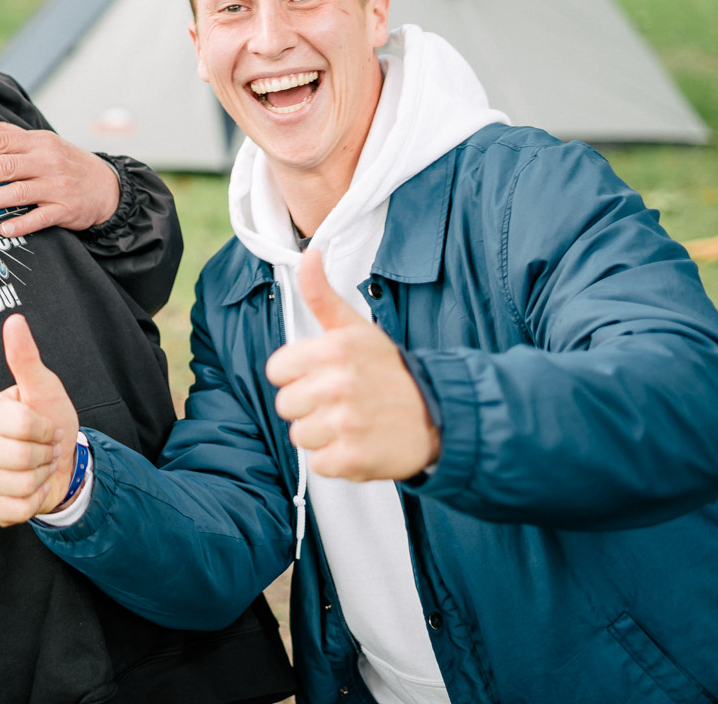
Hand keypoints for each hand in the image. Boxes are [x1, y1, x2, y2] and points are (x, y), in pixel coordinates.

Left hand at [0, 113, 118, 237]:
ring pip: (19, 192)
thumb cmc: (65, 162)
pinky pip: (41, 218)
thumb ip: (6, 132)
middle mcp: (46, 161)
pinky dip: (22, 224)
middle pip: (6, 166)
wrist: (107, 186)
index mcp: (37, 142)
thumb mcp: (40, 142)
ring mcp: (57, 186)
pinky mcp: (66, 210)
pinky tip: (3, 229)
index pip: (0, 140)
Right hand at [0, 314, 80, 526]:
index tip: (47, 427)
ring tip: (40, 467)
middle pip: (22, 458)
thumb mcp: (44, 389)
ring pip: (20, 485)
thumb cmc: (50, 421)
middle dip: (46, 455)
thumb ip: (26, 358)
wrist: (60, 464)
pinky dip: (35, 501)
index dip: (45, 429)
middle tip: (46, 449)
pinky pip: (15, 510)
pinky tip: (33, 489)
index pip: (21, 424)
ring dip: (42, 478)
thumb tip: (14, 320)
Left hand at [267, 249, 439, 480]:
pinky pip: (319, 464)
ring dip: (323, 435)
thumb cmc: (389, 370)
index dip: (297, 375)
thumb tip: (308, 254)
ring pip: (299, 437)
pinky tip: (360, 443)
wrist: (440, 412)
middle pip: (286, 405)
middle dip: (309, 406)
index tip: (323, 376)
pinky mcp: (354, 458)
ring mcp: (345, 423)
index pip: (276, 370)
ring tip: (352, 422)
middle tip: (342, 401)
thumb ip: (321, 295)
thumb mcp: (355, 328)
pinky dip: (338, 459)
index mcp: (332, 350)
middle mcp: (337, 385)